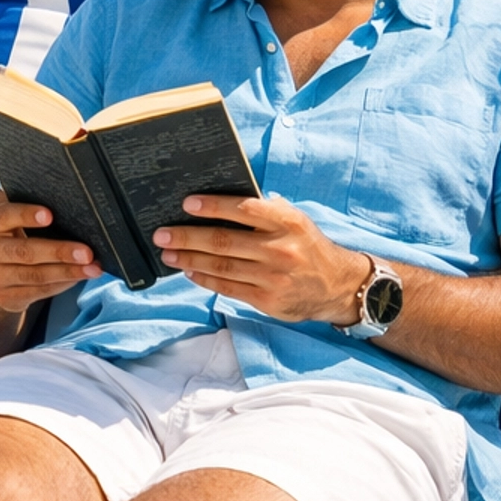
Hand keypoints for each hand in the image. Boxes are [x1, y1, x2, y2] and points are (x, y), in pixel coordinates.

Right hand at [0, 193, 99, 316]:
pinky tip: (79, 277)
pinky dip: (63, 284)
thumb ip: (24, 203)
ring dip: (68, 272)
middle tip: (86, 252)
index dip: (26, 215)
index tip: (50, 215)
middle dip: (59, 252)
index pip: (4, 216)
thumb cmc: (8, 236)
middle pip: (25, 252)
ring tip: (93, 268)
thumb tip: (61, 193)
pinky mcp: (5, 297)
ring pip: (36, 276)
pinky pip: (40, 291)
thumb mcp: (7, 218)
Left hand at [154, 193, 368, 323]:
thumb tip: (221, 200)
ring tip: (168, 253)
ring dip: (189, 259)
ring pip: (221, 267)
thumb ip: (265, 211)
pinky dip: (205, 279)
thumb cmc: (307, 246)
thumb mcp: (295, 221)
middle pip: (224, 241)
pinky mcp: (268, 300)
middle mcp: (280, 249)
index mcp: (287, 222)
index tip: (187, 204)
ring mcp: (273, 277)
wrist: (338, 285)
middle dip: (188, 236)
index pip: (244, 209)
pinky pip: (228, 288)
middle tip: (162, 233)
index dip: (213, 206)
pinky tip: (189, 271)